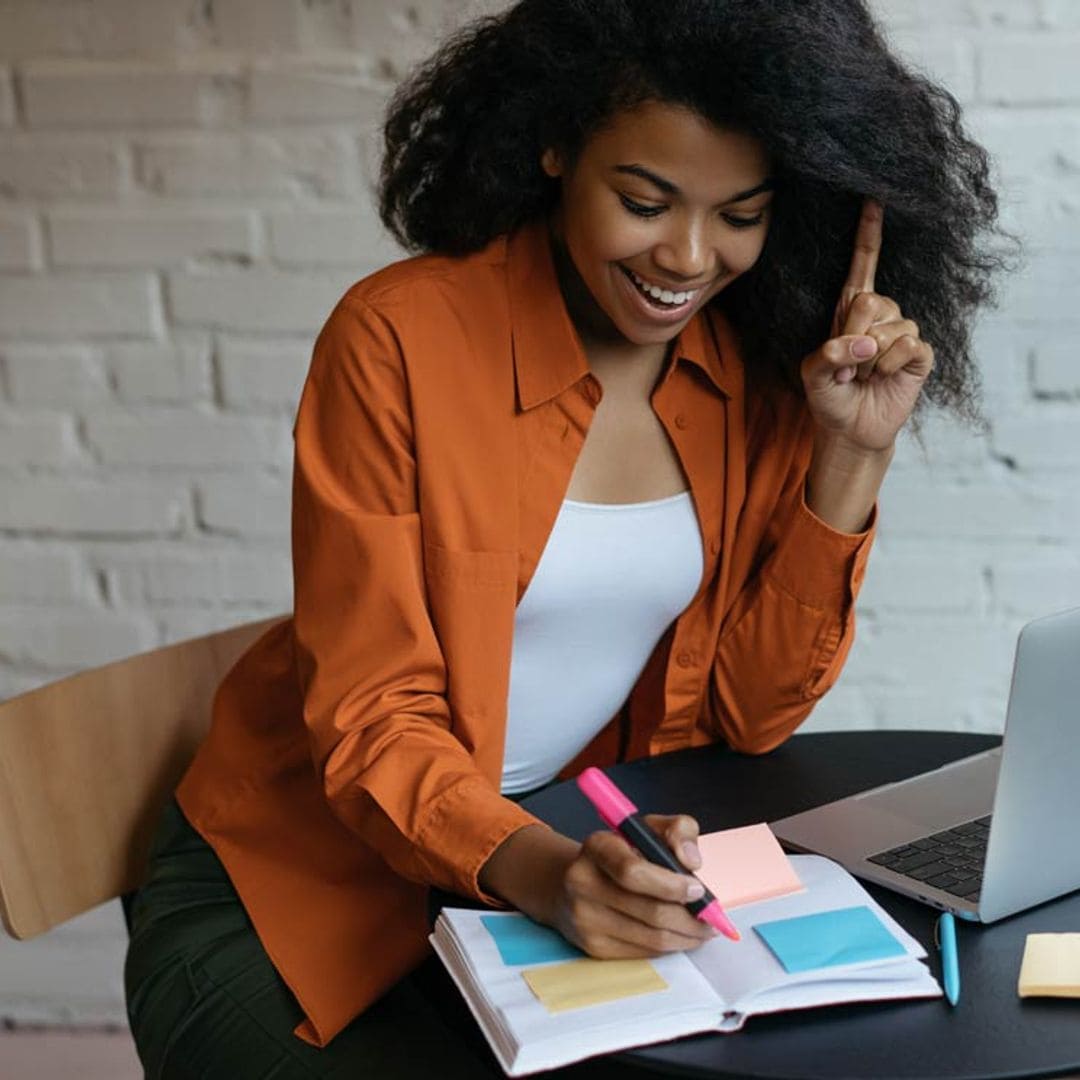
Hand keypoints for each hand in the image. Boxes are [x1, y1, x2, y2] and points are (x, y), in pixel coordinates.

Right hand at [480, 816, 716, 958]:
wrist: (569, 883)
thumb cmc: (619, 853)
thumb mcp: (647, 829)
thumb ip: (678, 830)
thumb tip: (692, 861)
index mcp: (597, 847)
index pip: (632, 872)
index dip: (670, 884)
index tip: (697, 889)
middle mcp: (583, 883)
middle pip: (650, 911)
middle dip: (691, 919)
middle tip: (712, 918)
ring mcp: (585, 920)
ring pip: (652, 939)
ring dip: (686, 937)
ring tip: (702, 929)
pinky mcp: (593, 947)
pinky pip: (644, 953)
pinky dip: (669, 947)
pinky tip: (679, 935)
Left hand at [800, 199, 933, 452]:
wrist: (849, 429)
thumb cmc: (828, 396)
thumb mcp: (811, 374)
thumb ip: (827, 355)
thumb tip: (862, 345)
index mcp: (851, 307)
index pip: (863, 262)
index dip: (869, 232)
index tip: (873, 197)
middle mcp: (881, 312)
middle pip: (871, 300)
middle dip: (853, 335)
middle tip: (846, 366)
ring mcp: (903, 331)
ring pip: (890, 327)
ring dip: (869, 359)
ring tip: (862, 376)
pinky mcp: (920, 353)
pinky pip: (908, 345)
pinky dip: (889, 365)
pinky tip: (882, 378)